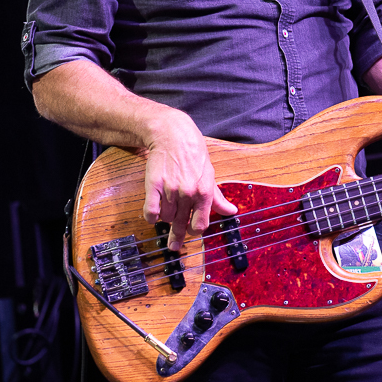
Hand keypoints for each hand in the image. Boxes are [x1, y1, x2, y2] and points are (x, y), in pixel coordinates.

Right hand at [142, 112, 236, 251]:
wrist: (174, 135)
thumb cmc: (194, 155)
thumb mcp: (210, 175)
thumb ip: (218, 197)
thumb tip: (231, 211)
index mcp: (204, 192)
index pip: (200, 224)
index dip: (195, 231)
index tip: (190, 232)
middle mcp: (188, 192)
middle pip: (181, 224)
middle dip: (177, 236)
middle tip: (174, 245)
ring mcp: (170, 190)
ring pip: (165, 218)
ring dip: (166, 218)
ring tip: (167, 209)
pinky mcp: (153, 185)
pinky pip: (150, 211)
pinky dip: (151, 216)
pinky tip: (154, 214)